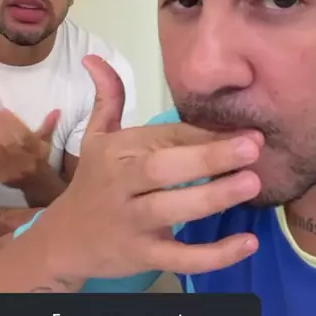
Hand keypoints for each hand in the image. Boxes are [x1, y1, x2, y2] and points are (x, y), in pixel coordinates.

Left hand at [0, 108, 59, 189]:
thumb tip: (56, 110)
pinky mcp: (0, 177)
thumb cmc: (41, 161)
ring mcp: (11, 172)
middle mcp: (25, 163)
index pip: (25, 137)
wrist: (38, 187)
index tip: (2, 110)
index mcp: (37, 153)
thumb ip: (47, 126)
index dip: (13, 124)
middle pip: (9, 144)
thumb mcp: (45, 144)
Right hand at [35, 55, 263, 280]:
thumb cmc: (93, 182)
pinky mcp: (142, 256)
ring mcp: (132, 222)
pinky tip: (247, 243)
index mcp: (117, 151)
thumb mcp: (94, 137)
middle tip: (253, 146)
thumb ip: (107, 97)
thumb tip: (93, 57)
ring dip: (213, 197)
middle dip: (208, 157)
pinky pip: (180, 258)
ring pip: (172, 210)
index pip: (164, 137)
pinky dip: (214, 255)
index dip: (203, 134)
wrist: (63, 240)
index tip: (244, 128)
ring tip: (253, 183)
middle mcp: (122, 184)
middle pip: (164, 169)